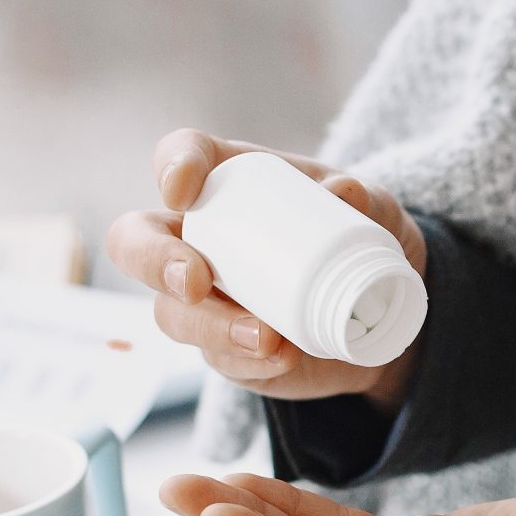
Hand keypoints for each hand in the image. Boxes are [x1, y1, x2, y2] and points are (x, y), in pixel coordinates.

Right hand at [105, 130, 428, 408]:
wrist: (380, 310)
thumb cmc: (361, 237)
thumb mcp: (375, 210)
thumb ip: (364, 198)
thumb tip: (345, 192)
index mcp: (229, 182)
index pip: (181, 155)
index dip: (172, 165)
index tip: (183, 191)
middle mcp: (200, 236)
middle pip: (134, 240)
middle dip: (154, 260)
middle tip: (197, 282)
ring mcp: (204, 298)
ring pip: (172, 312)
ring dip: (212, 327)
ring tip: (268, 338)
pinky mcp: (223, 347)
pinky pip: (216, 357)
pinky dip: (248, 361)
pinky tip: (282, 359)